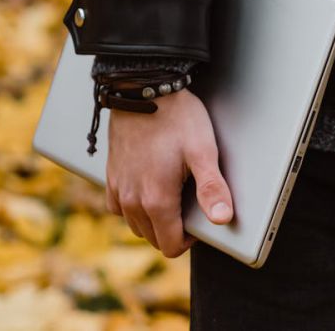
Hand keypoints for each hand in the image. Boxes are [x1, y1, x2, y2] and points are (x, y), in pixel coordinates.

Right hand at [105, 88, 232, 257]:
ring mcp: (119, 189)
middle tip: (190, 203)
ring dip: (154, 220)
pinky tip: (149, 189)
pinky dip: (134, 207)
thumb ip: (212, 188)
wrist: (143, 88)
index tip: (201, 218)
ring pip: (136, 225)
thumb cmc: (176, 118)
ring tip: (173, 194)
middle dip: (173, 230)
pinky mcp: (111, 176)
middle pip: (154, 238)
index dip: (190, 240)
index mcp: (156, 200)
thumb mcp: (202, 151)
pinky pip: (119, 208)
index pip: (171, 246)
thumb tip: (222, 219)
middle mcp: (132, 200)